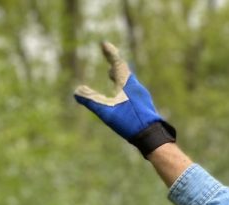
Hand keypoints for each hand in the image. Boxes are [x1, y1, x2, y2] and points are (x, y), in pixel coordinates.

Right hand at [74, 42, 175, 156]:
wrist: (151, 136)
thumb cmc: (129, 122)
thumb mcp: (107, 112)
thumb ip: (92, 101)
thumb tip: (76, 91)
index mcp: (128, 85)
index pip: (118, 64)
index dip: (110, 54)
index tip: (104, 44)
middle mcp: (136, 87)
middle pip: (124, 71)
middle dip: (115, 64)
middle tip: (109, 58)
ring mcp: (142, 97)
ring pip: (129, 81)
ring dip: (119, 76)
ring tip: (112, 75)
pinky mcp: (144, 106)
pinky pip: (133, 90)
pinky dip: (124, 87)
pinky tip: (123, 97)